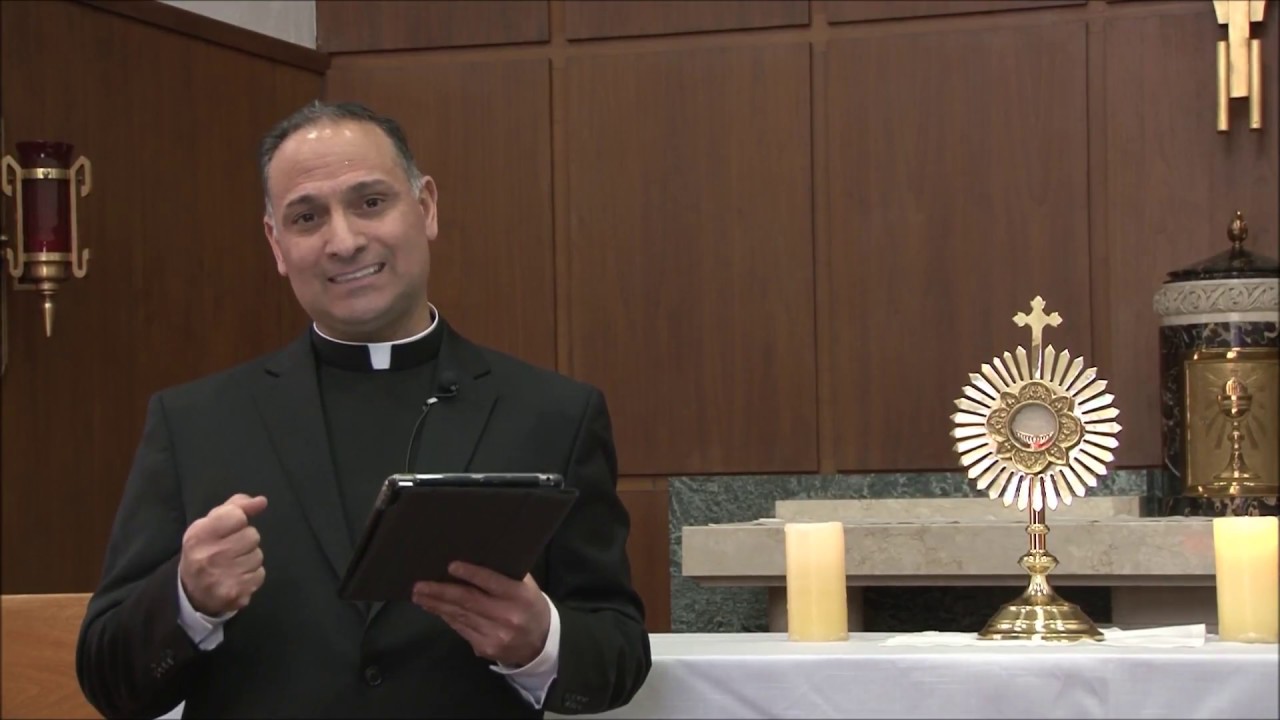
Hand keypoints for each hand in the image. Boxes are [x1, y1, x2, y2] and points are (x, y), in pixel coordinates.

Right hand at [178, 493, 267, 615]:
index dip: (237, 521)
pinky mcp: (236, 593)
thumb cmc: (203, 550)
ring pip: (258, 555)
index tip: (227, 530)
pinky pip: (260, 574)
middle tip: (229, 550)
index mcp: (199, 535)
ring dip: (249, 559)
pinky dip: (252, 575)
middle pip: (252, 536)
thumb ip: (234, 507)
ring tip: (232, 565)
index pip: (237, 516)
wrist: (191, 593)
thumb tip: (262, 501)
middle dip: (244, 541)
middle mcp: (209, 556)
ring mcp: (223, 577)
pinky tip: (236, 578)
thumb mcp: (209, 524)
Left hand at [412, 562, 549, 667]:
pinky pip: (461, 629)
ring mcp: (495, 635)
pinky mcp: (485, 648)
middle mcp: (507, 616)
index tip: (450, 566)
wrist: (541, 643)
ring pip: (460, 616)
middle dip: (440, 592)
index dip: (470, 574)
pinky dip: (446, 617)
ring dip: (436, 605)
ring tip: (419, 595)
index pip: (491, 583)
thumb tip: (473, 557)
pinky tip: (434, 608)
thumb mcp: (526, 586)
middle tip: (419, 585)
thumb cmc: (529, 605)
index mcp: (519, 596)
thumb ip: (505, 574)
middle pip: (468, 601)